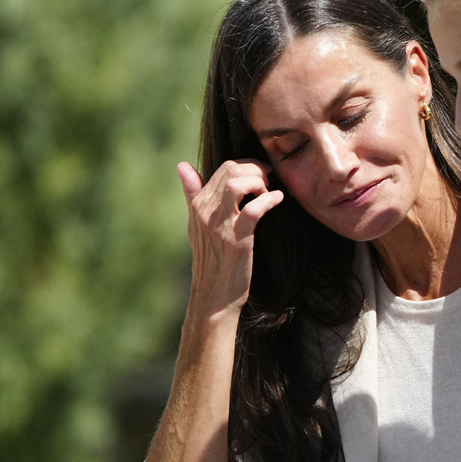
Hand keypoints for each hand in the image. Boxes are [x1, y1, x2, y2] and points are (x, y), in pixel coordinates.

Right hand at [178, 159, 283, 319]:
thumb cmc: (211, 259)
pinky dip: (269, 200)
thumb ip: (192, 193)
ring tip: (269, 192)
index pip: (223, 169)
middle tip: (269, 181)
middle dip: (256, 170)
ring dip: (259, 182)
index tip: (262, 174)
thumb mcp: (197, 224)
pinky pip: (253, 209)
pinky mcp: (236, 240)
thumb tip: (182, 165)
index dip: (248, 166)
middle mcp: (205, 212)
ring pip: (237, 184)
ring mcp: (219, 226)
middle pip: (231, 171)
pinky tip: (278, 199)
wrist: (214, 295)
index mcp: (197, 206)